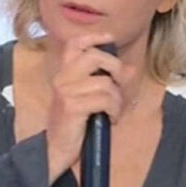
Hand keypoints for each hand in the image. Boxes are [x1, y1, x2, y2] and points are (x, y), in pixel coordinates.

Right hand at [45, 32, 133, 184]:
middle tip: (119, 85)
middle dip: (115, 68)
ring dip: (117, 98)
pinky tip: (110, 118)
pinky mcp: (72, 106)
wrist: (55, 150)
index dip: (94, 37)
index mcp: (64, 73)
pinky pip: (105, 99)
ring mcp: (66, 91)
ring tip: (113, 111)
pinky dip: (114, 110)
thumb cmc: (73, 124)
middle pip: (95, 56)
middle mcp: (62, 78)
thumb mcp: (88, 98)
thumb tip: (130, 69)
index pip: (75, 44)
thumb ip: (105, 81)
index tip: (110, 39)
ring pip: (106, 82)